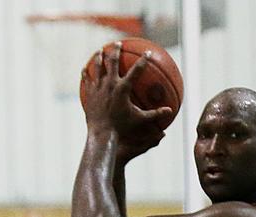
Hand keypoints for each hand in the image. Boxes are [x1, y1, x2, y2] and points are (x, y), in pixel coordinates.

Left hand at [81, 42, 172, 162]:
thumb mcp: (140, 120)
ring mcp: (98, 88)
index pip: (136, 70)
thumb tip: (170, 111)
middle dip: (115, 50)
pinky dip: (86, 73)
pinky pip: (87, 80)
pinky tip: (85, 69)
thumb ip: (155, 114)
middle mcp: (110, 84)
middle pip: (112, 62)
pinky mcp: (89, 94)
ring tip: (99, 51)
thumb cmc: (122, 127)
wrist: (101, 133)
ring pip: (97, 67)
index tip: (148, 53)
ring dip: (99, 58)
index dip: (143, 60)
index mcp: (123, 88)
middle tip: (118, 43)